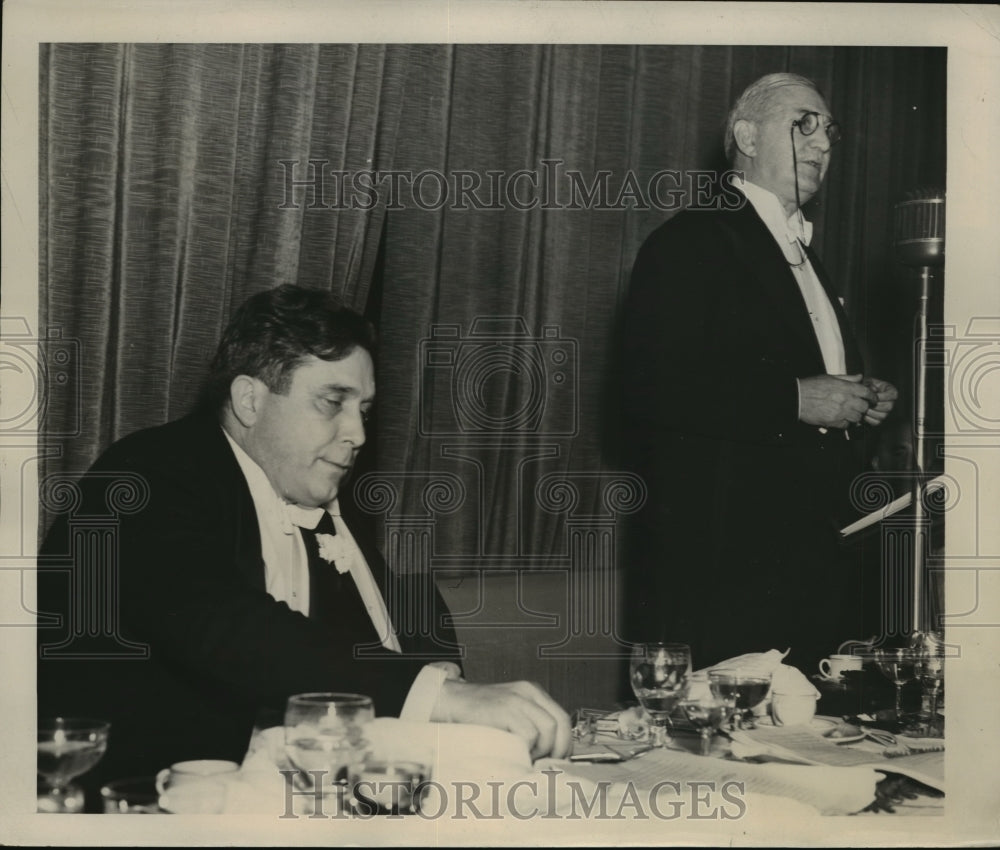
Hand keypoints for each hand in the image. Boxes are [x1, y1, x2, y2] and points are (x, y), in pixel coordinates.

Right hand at [431, 679, 571, 759]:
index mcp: (533, 692)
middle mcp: (528, 692)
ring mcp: (517, 699)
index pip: (563, 718)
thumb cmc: (479, 714)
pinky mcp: (505, 709)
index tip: (557, 759)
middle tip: (543, 763)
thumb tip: (550, 753)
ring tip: (525, 757)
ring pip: (547, 730)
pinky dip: (525, 748)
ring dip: (539, 750)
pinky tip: (512, 752)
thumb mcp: (511, 711)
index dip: (564, 743)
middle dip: (556, 749)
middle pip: (560, 723)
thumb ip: (530, 722)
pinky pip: (528, 734)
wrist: (451, 702)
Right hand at [798, 374, 876, 429]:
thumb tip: (859, 377)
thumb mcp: (830, 377)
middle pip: (864, 407)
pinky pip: (846, 425)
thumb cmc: (811, 386)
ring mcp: (839, 412)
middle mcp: (845, 400)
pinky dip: (846, 423)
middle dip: (864, 407)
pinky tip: (841, 419)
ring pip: (857, 418)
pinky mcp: (833, 421)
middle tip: (860, 407)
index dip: (872, 397)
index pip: (867, 393)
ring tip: (850, 414)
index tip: (872, 399)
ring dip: (855, 416)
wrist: (796, 398)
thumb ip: (847, 378)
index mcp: (845, 387)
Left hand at [861, 377, 897, 425]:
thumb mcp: (867, 381)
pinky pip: (876, 422)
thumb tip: (873, 389)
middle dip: (875, 405)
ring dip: (871, 412)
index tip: (871, 396)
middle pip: (888, 407)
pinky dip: (868, 419)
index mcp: (891, 391)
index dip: (880, 396)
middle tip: (865, 403)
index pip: (892, 395)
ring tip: (862, 408)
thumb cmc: (864, 386)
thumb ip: (870, 383)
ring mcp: (885, 412)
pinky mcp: (878, 419)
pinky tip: (862, 414)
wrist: (857, 394)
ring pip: (882, 416)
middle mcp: (891, 403)